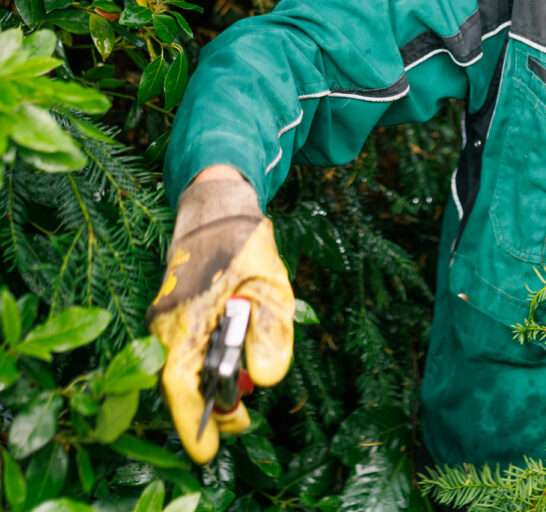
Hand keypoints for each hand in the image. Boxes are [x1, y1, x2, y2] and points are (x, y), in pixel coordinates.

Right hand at [146, 173, 294, 462]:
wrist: (216, 202)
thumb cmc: (242, 239)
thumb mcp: (269, 280)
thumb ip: (271, 329)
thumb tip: (269, 379)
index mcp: (184, 317)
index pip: (179, 383)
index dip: (192, 421)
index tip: (209, 451)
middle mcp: (166, 323)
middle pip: (182, 382)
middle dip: (210, 408)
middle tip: (243, 419)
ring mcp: (167, 318)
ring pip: (185, 367)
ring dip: (212, 386)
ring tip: (244, 395)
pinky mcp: (174, 312)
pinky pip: (188, 349)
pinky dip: (209, 363)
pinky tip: (234, 361)